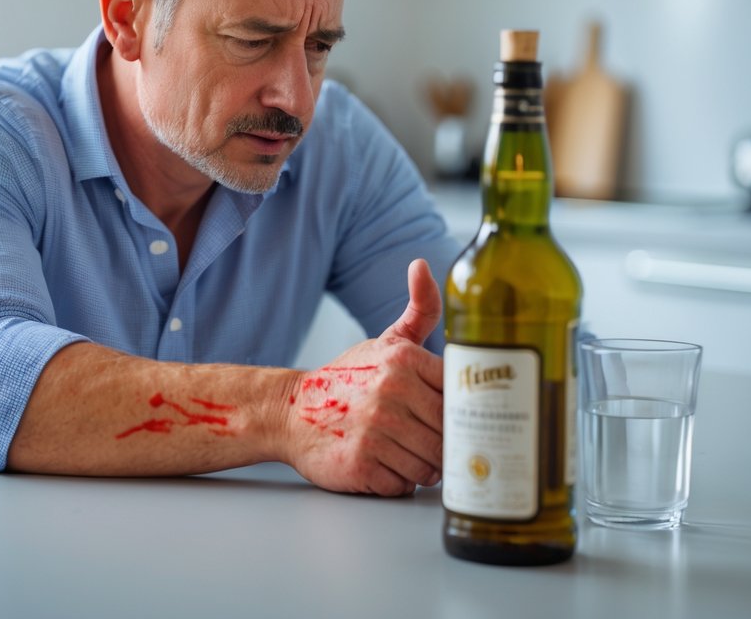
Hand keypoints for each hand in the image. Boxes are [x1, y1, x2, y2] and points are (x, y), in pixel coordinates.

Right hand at [282, 259, 443, 495]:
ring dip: (422, 466)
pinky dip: (398, 481)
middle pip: (448, 437)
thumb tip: (422, 265)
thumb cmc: (346, 380)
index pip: (460, 399)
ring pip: (430, 466)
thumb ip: (419, 309)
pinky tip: (383, 463)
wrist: (290, 412)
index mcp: (404, 361)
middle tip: (424, 439)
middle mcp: (391, 394)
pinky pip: (404, 485)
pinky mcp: (362, 465)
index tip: (450, 418)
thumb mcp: (385, 341)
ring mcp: (376, 432)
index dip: (459, 414)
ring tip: (402, 450)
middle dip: (441, 445)